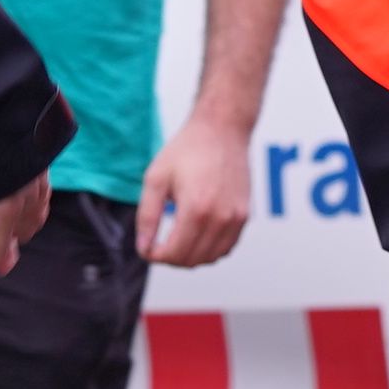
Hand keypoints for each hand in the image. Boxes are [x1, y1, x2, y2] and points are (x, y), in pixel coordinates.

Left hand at [135, 110, 254, 266]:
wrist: (223, 129)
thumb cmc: (188, 149)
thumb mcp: (156, 178)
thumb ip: (147, 216)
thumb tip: (144, 247)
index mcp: (196, 208)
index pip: (174, 254)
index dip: (155, 256)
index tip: (147, 248)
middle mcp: (220, 218)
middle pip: (192, 260)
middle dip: (170, 259)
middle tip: (158, 245)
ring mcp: (236, 218)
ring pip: (211, 258)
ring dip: (190, 257)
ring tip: (175, 241)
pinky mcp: (244, 215)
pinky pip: (226, 248)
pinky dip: (209, 250)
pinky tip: (196, 235)